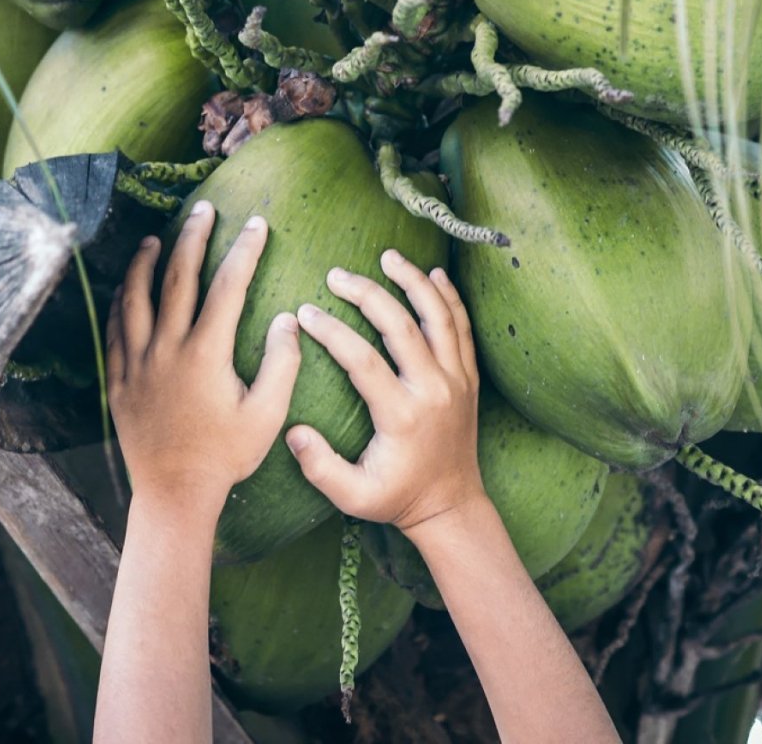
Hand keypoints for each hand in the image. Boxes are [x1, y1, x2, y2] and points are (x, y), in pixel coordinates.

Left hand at [106, 200, 301, 511]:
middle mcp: (167, 349)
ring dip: (145, 262)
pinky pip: (113, 330)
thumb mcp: (268, 414)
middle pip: (178, 278)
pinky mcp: (118, 380)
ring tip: (154, 239)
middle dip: (193, 237)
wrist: (174, 493)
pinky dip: (120, 303)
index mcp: (206, 353)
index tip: (257, 224)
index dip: (244, 251)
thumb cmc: (226, 455)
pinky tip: (125, 289)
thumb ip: (282, 364)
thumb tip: (288, 320)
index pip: (228, 286)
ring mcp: (137, 363)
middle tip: (204, 209)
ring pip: (136, 298)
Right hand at [284, 251, 484, 535]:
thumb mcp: (352, 496)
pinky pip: (462, 327)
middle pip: (403, 325)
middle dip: (368, 293)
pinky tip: (433, 273)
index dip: (332, 332)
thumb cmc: (397, 498)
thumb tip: (292, 432)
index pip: (363, 360)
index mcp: (402, 415)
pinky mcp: (469, 377)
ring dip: (414, 281)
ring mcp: (457, 380)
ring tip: (388, 256)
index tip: (305, 312)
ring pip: (439, 316)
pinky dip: (449, 297)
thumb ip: (320, 467)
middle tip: (337, 274)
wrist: (451, 505)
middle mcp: (434, 390)